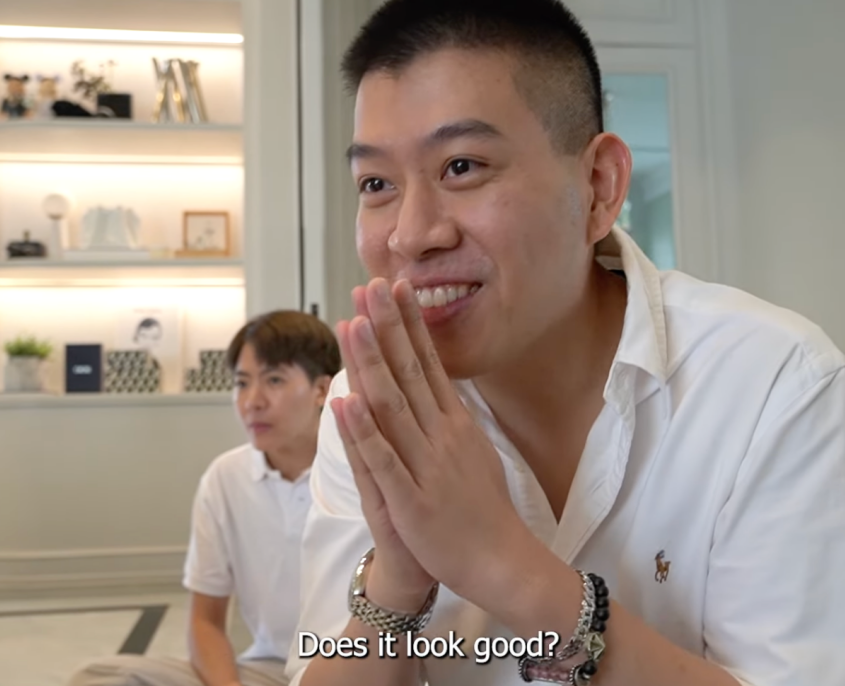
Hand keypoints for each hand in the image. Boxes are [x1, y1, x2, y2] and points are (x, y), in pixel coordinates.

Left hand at [334, 277, 527, 602]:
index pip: (429, 361)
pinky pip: (382, 460)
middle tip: (369, 284)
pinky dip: (363, 432)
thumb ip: (453, 417)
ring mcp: (426, 465)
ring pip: (392, 406)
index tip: (394, 285)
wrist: (500, 561)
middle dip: (387, 326)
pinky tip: (344, 402)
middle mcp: (442, 435)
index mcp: (455, 422)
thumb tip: (440, 383)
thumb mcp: (474, 450)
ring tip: (351, 324)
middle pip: (409, 371)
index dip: (408, 323)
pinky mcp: (410, 499)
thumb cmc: (483, 509)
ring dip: (370, 363)